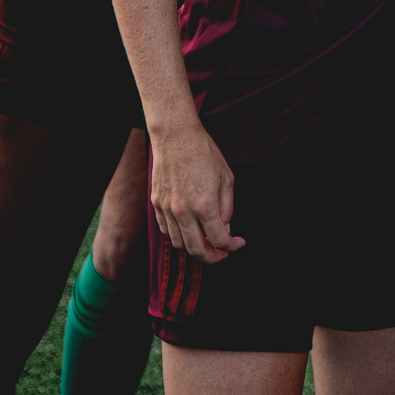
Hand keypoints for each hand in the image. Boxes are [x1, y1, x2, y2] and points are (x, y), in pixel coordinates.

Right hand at [149, 122, 244, 262]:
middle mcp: (182, 212)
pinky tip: (190, 230)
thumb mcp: (227, 179)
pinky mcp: (155, 204)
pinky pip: (166, 230)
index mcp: (204, 206)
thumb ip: (227, 208)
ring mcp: (166, 209)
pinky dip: (178, 236)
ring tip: (208, 242)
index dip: (231, 247)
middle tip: (223, 253)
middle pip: (195, 250)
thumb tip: (226, 229)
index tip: (239, 244)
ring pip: (178, 243)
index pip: (218, 240)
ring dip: (194, 248)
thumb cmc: (205, 154)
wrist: (176, 137)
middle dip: (212, 257)